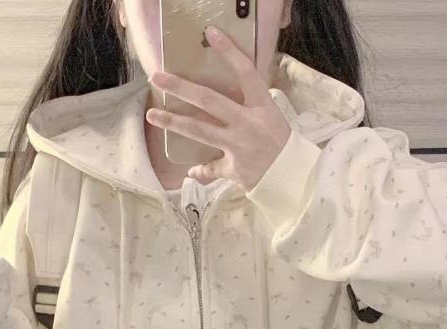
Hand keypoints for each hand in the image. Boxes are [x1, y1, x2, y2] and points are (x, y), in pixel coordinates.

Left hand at [145, 24, 290, 190]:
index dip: (229, 51)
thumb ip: (249, 105)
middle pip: (210, 101)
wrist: (293, 177)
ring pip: (200, 131)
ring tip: (153, 114)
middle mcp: (248, 123)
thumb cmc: (281, 143)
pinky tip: (191, 170)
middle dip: (181, 88)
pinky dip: (200, 170)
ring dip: (174, 122)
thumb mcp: (271, 117)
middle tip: (158, 77)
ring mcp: (239, 146)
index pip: (246, 72)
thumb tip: (222, 99)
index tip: (211, 33)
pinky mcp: (234, 168)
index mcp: (262, 106)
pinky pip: (211, 168)